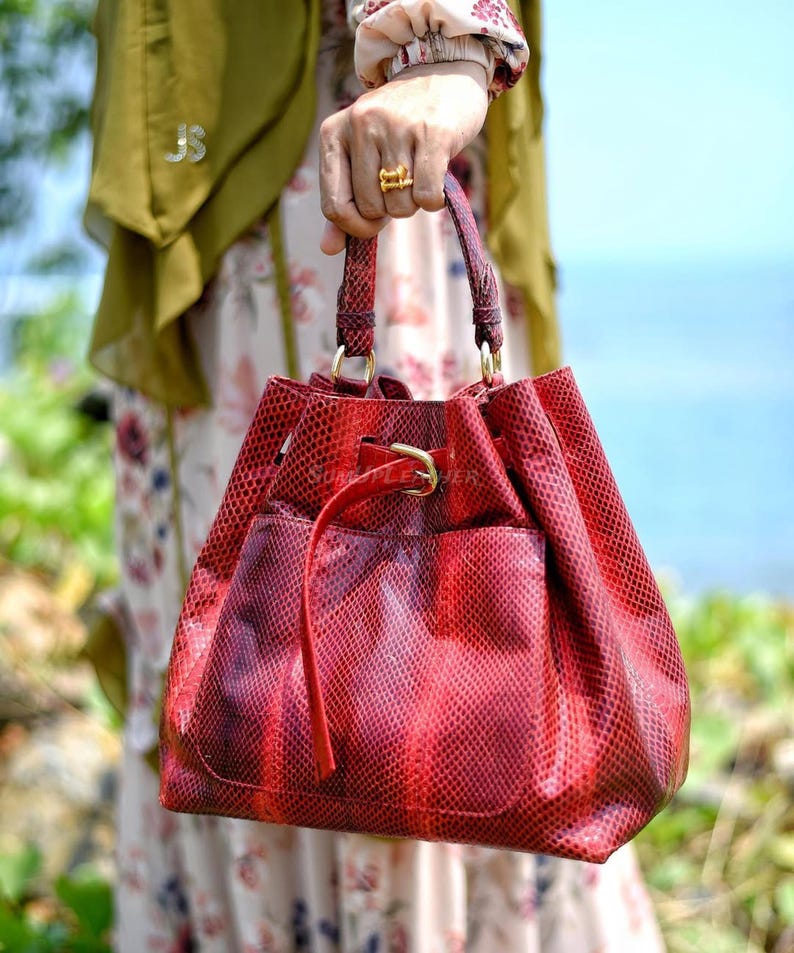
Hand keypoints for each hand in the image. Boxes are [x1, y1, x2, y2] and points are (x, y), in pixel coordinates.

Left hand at [319, 61, 487, 254]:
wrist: (443, 74)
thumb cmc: (397, 127)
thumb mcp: (362, 156)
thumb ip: (343, 201)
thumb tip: (328, 249)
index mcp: (333, 132)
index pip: (334, 206)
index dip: (354, 227)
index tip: (371, 223)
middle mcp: (361, 123)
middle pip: (370, 209)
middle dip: (388, 213)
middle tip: (399, 189)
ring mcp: (396, 126)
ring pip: (399, 206)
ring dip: (412, 205)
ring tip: (416, 177)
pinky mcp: (433, 132)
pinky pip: (427, 196)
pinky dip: (433, 201)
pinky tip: (435, 182)